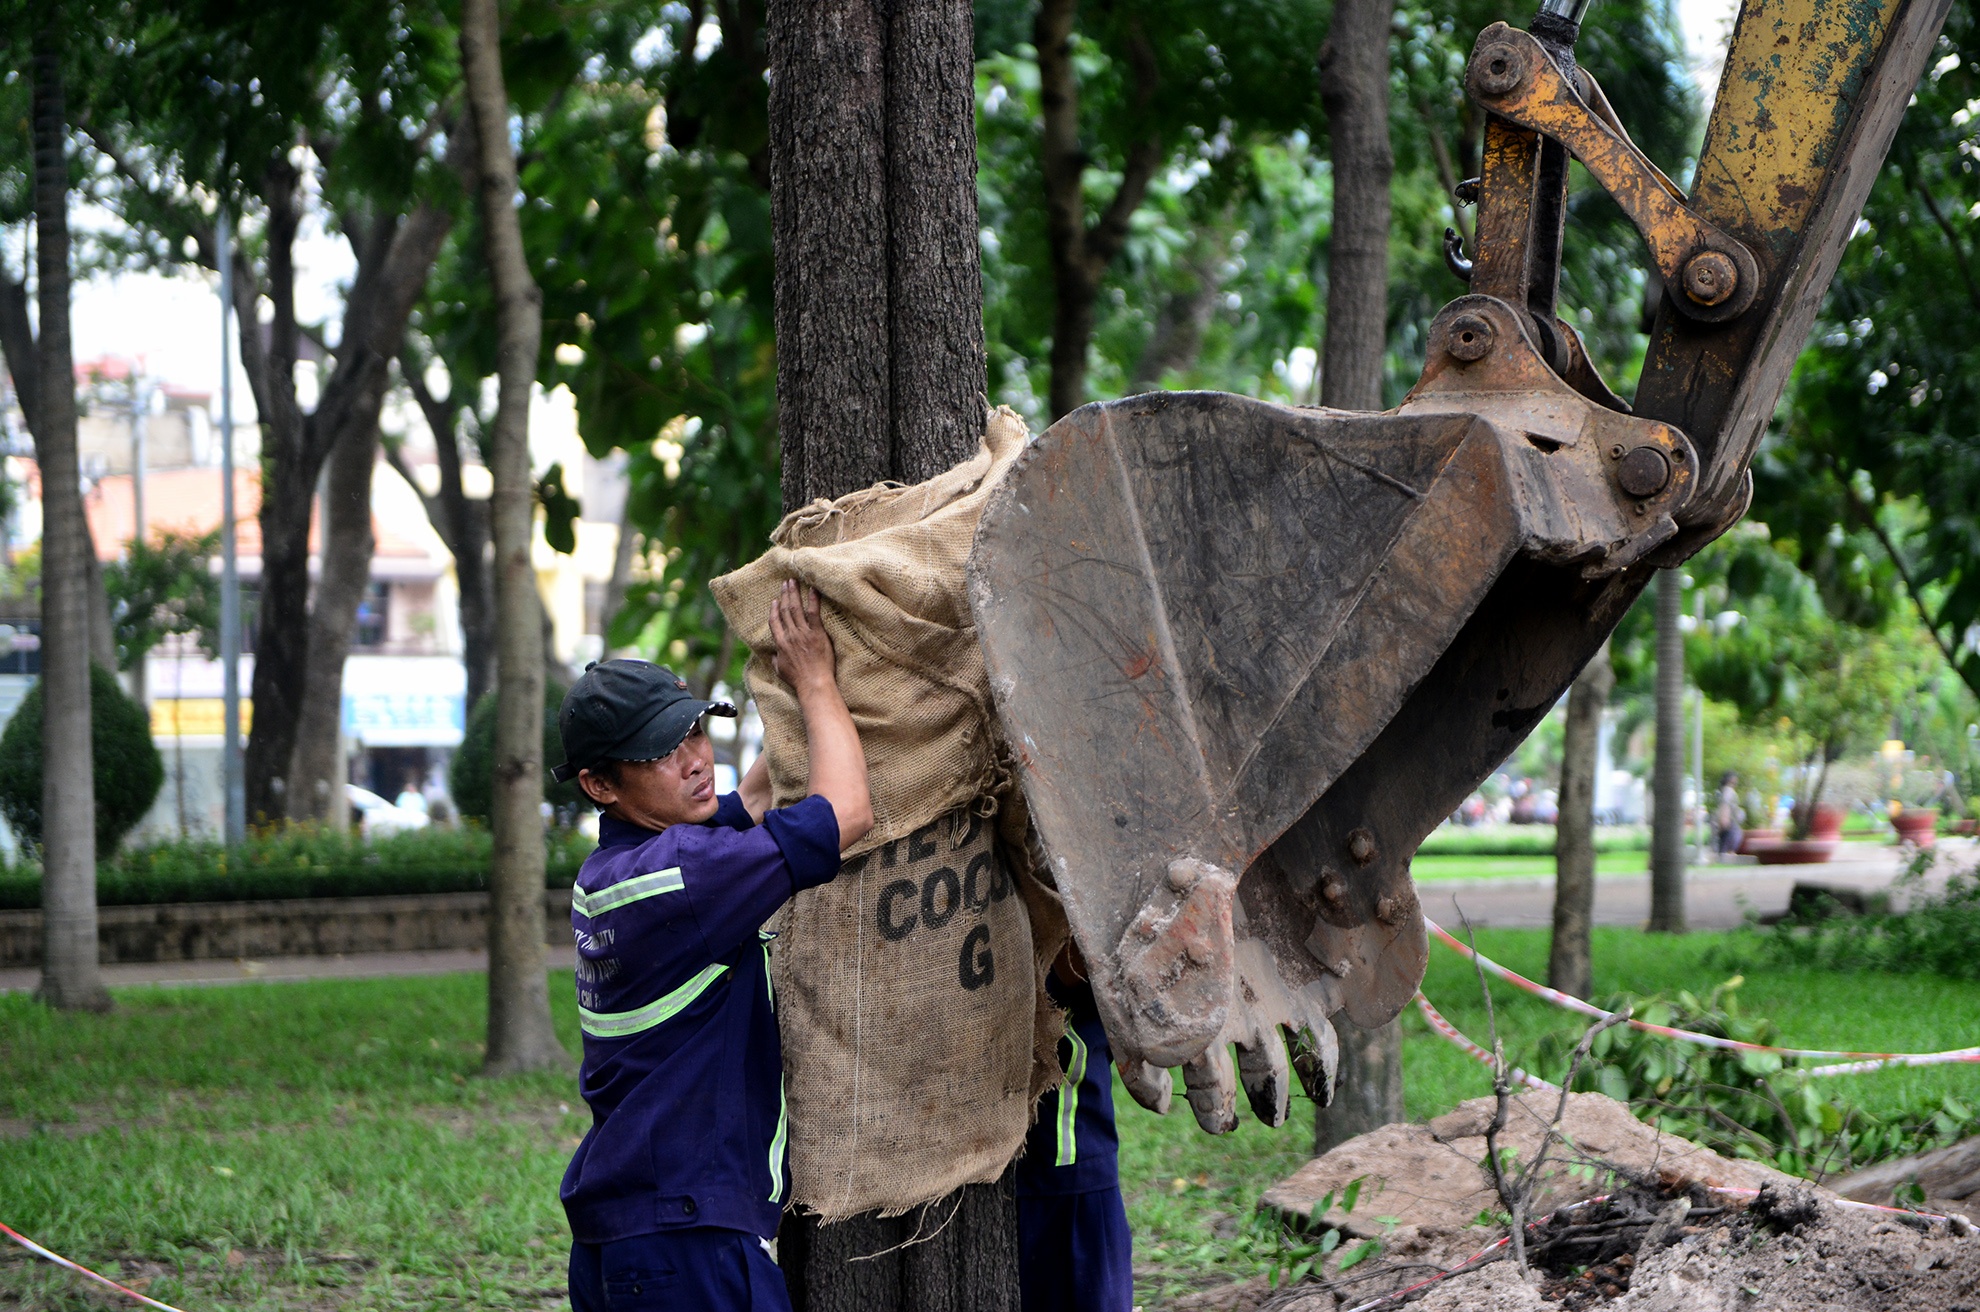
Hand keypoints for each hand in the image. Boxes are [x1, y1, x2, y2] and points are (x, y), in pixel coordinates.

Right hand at [769, 579, 836, 693]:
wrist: (813, 683)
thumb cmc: (798, 679)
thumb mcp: (780, 670)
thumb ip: (775, 660)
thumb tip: (772, 655)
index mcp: (780, 643)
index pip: (774, 621)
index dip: (774, 609)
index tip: (774, 600)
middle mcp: (790, 635)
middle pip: (785, 610)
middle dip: (785, 594)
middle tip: (786, 582)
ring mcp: (803, 633)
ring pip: (796, 608)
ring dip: (794, 593)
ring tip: (794, 582)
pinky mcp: (817, 633)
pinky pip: (814, 613)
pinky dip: (813, 600)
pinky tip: (813, 590)